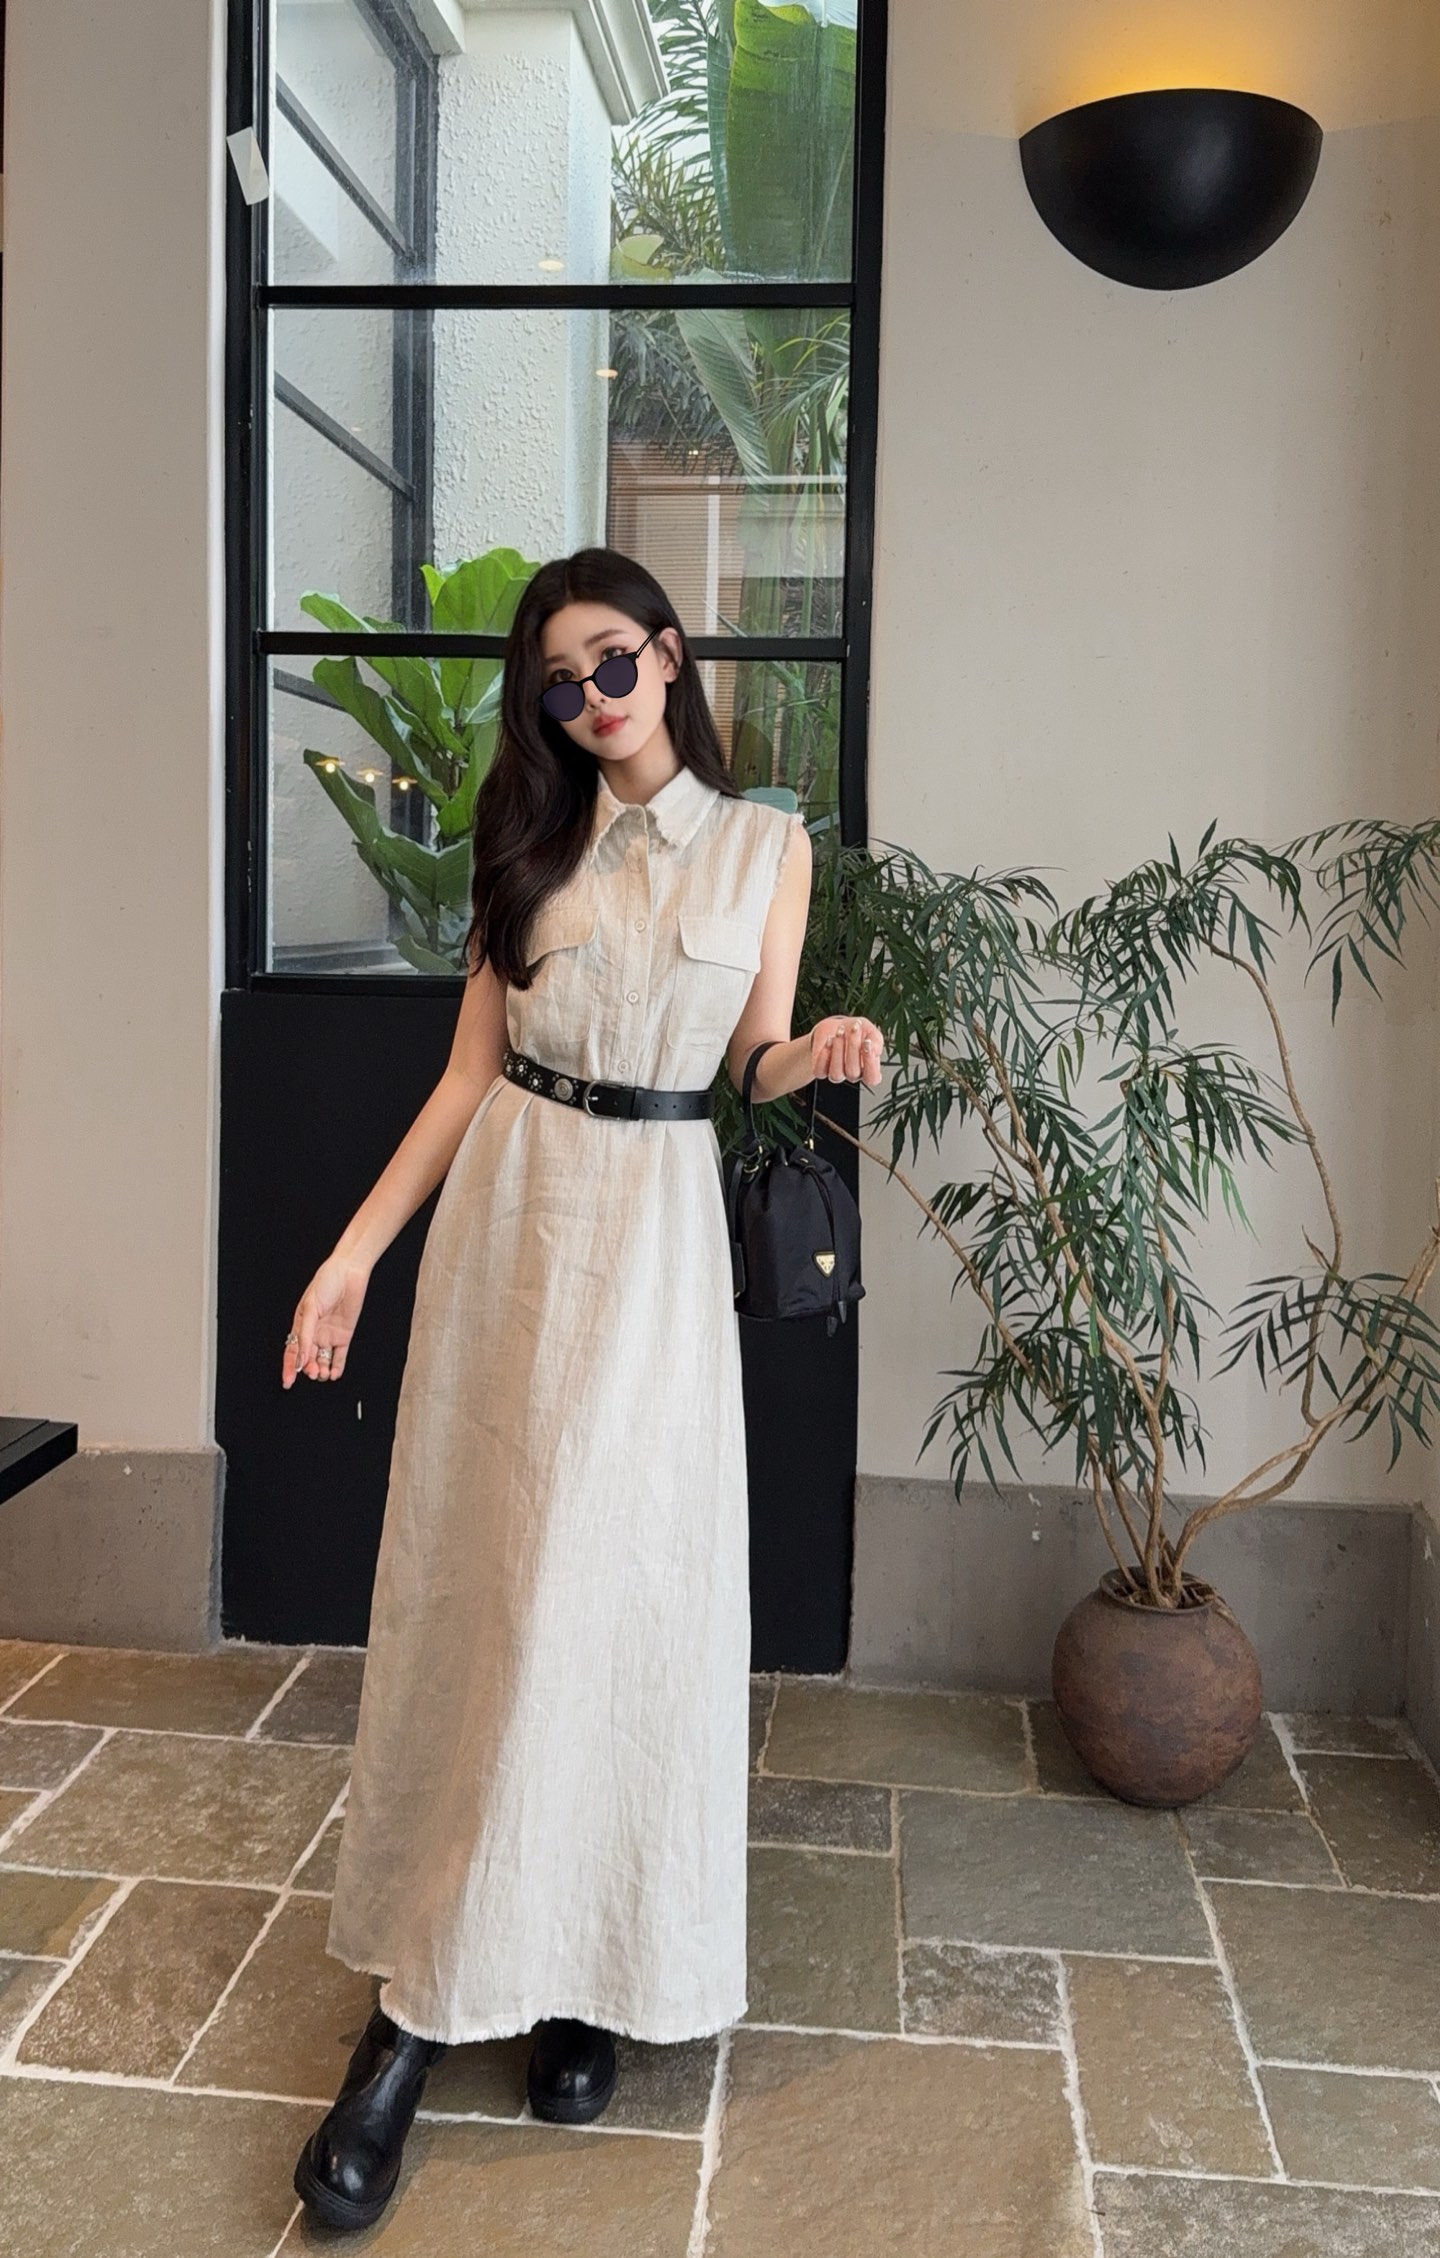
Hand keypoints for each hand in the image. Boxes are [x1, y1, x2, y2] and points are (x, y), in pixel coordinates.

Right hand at [282, 1256, 370, 1387]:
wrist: (349, 1273)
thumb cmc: (326, 1283)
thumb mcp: (311, 1308)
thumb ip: (305, 1334)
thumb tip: (300, 1358)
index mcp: (301, 1324)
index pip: (292, 1351)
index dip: (289, 1367)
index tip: (288, 1382)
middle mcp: (314, 1332)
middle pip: (308, 1358)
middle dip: (308, 1369)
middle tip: (311, 1373)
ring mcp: (329, 1335)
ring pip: (322, 1360)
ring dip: (321, 1370)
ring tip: (323, 1374)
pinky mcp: (344, 1335)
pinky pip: (339, 1356)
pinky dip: (337, 1367)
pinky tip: (334, 1374)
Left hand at [810, 1015, 885, 1087]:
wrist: (837, 1026)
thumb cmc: (857, 1031)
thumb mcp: (871, 1031)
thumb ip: (876, 1040)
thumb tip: (874, 1049)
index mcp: (868, 1070)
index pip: (872, 1078)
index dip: (870, 1062)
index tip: (867, 1042)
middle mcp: (853, 1075)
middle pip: (853, 1073)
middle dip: (853, 1047)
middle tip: (854, 1028)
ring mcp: (837, 1074)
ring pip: (836, 1074)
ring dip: (838, 1050)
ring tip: (840, 1032)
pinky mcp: (822, 1070)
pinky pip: (820, 1070)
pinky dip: (824, 1054)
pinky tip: (829, 1039)